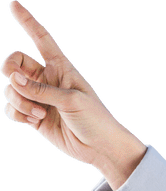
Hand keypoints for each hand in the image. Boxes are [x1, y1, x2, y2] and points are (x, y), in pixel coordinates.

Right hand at [3, 1, 144, 187]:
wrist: (101, 148)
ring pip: (12, 89)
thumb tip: (12, 79)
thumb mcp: (71, 100)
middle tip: (17, 81)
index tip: (14, 5)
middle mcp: (47, 79)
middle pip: (15, 63)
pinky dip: (18, 113)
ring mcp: (39, 98)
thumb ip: (40, 89)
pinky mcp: (34, 116)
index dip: (28, 22)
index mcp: (61, 68)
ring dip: (20, 100)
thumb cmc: (95, 119)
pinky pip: (12, 108)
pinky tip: (34, 121)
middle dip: (9, 70)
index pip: (42, 39)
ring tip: (40, 113)